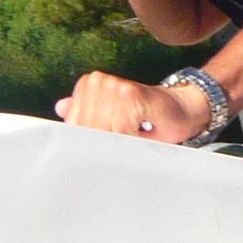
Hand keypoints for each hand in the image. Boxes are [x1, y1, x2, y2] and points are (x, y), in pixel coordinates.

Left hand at [55, 71, 210, 143]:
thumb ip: (88, 116)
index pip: (74, 124)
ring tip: (131, 140)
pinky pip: (120, 130)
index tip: (88, 160)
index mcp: (90, 84)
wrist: (181, 109)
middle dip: (99, 147)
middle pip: (85, 130)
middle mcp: (98, 82)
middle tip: (117, 153)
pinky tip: (141, 136)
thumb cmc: (147, 119)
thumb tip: (61, 109)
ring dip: (116, 144)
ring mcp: (114, 86)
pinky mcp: (131, 94)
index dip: (82, 145)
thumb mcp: (113, 120)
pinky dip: (130, 140)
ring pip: (100, 132)